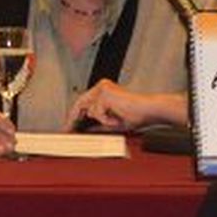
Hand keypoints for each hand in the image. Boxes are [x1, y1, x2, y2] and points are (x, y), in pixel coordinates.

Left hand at [66, 79, 185, 131]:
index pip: (84, 102)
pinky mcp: (105, 93)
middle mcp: (102, 86)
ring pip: (89, 110)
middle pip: (80, 103)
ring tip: (117, 119)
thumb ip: (98, 125)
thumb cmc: (137, 115)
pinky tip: (118, 117)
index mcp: (104, 90)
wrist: (149, 111)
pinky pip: (97, 113)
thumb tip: (85, 130)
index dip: (75, 115)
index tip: (68, 127)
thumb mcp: (112, 123)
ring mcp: (102, 88)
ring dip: (102, 119)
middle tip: (66, 130)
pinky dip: (107, 119)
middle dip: (73, 118)